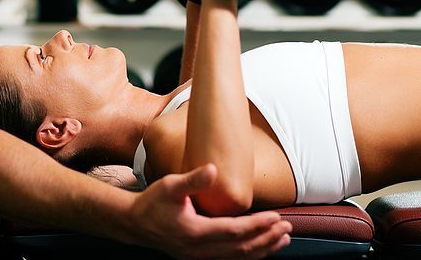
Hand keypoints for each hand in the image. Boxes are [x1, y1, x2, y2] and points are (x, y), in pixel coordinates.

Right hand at [128, 164, 291, 258]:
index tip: (276, 217)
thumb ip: (193, 180)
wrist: (134, 224)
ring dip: (262, 249)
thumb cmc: (152, 203)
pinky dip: (248, 254)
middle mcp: (199, 250)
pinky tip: (260, 248)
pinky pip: (229, 259)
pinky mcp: (199, 257)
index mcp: (194, 232)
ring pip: (237, 258)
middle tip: (287, 229)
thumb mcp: (170, 186)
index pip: (234, 232)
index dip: (257, 226)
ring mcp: (199, 256)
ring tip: (282, 240)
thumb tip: (213, 169)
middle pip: (240, 249)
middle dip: (266, 239)